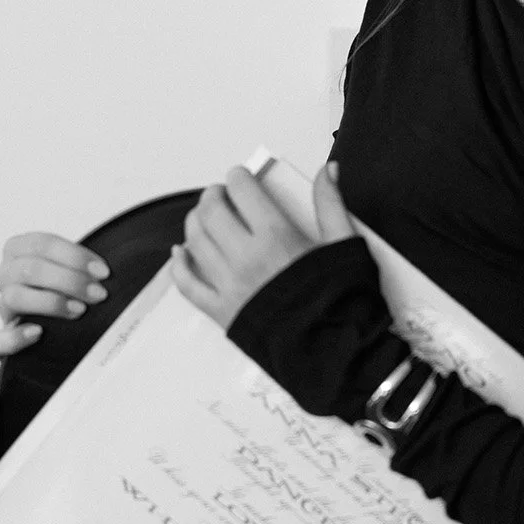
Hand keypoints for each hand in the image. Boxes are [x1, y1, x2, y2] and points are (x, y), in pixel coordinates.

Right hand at [0, 232, 110, 358]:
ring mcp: (2, 307)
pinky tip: (37, 333)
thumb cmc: (65, 290)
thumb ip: (81, 265)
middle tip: (98, 294)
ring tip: (79, 310)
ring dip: (50, 302)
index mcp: (18, 250)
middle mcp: (5, 275)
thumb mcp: (70, 268)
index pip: (41, 244)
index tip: (102, 272)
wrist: (56, 326)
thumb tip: (106, 272)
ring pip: (13, 297)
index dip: (74, 256)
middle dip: (69, 280)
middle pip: (29, 269)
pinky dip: (14, 337)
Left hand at [170, 162, 355, 328]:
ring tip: (204, 217)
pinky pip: (188, 285)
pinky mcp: (222, 312)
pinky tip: (181, 253)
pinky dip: (179, 266)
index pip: (242, 191)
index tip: (241, 176)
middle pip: (212, 212)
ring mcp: (230, 286)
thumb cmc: (342, 302)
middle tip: (221, 193)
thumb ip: (330, 203)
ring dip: (195, 222)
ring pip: (194, 241)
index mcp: (276, 237)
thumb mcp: (344, 244)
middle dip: (213, 195)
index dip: (238, 177)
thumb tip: (328, 171)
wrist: (336, 352)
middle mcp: (246, 258)